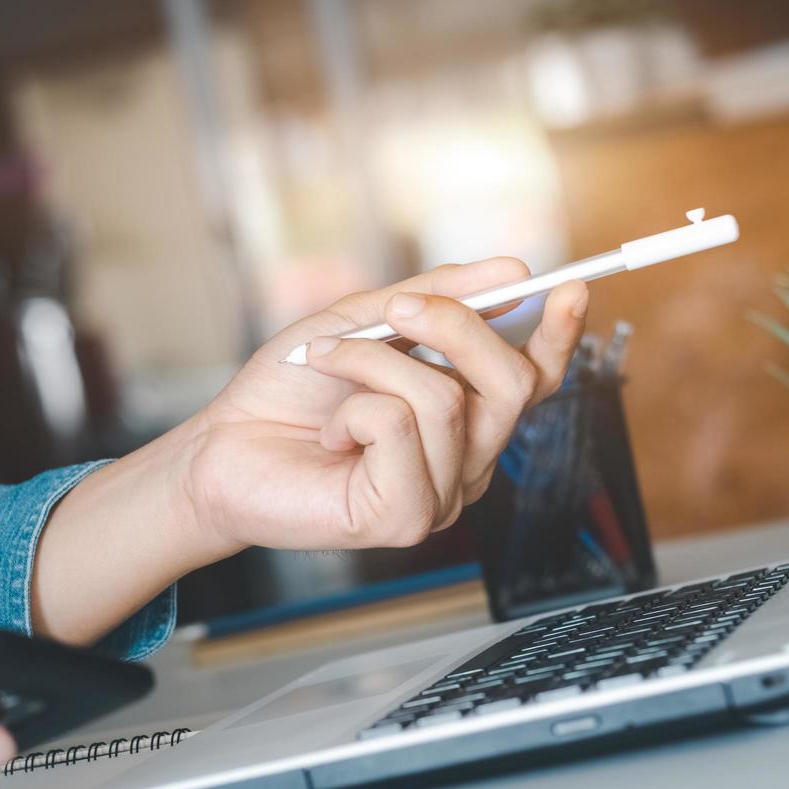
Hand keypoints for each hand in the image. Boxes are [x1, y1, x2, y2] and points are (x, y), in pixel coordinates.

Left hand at [31, 258, 585, 642]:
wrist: (221, 444)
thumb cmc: (289, 389)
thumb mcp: (362, 321)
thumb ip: (434, 298)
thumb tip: (511, 271)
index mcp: (465, 417)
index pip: (534, 381)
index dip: (559, 336)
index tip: (567, 284)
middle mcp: (465, 461)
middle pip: (511, 383)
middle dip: (453, 325)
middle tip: (395, 309)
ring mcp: (441, 495)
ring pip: (447, 400)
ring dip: (372, 364)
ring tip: (328, 370)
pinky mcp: (405, 518)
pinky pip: (401, 429)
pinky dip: (354, 408)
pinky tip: (328, 432)